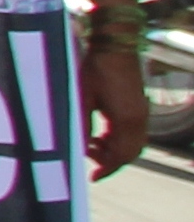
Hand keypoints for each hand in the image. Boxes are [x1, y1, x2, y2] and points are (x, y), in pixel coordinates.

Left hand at [87, 40, 151, 176]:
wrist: (116, 44)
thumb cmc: (96, 68)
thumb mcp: (83, 97)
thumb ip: (82, 123)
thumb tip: (80, 147)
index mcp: (127, 120)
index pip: (121, 155)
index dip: (107, 168)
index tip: (93, 177)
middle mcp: (139, 118)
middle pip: (130, 152)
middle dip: (110, 161)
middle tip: (90, 160)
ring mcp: (141, 111)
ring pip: (133, 143)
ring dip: (114, 149)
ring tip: (92, 145)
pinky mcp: (138, 105)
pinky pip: (133, 131)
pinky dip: (118, 138)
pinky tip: (100, 133)